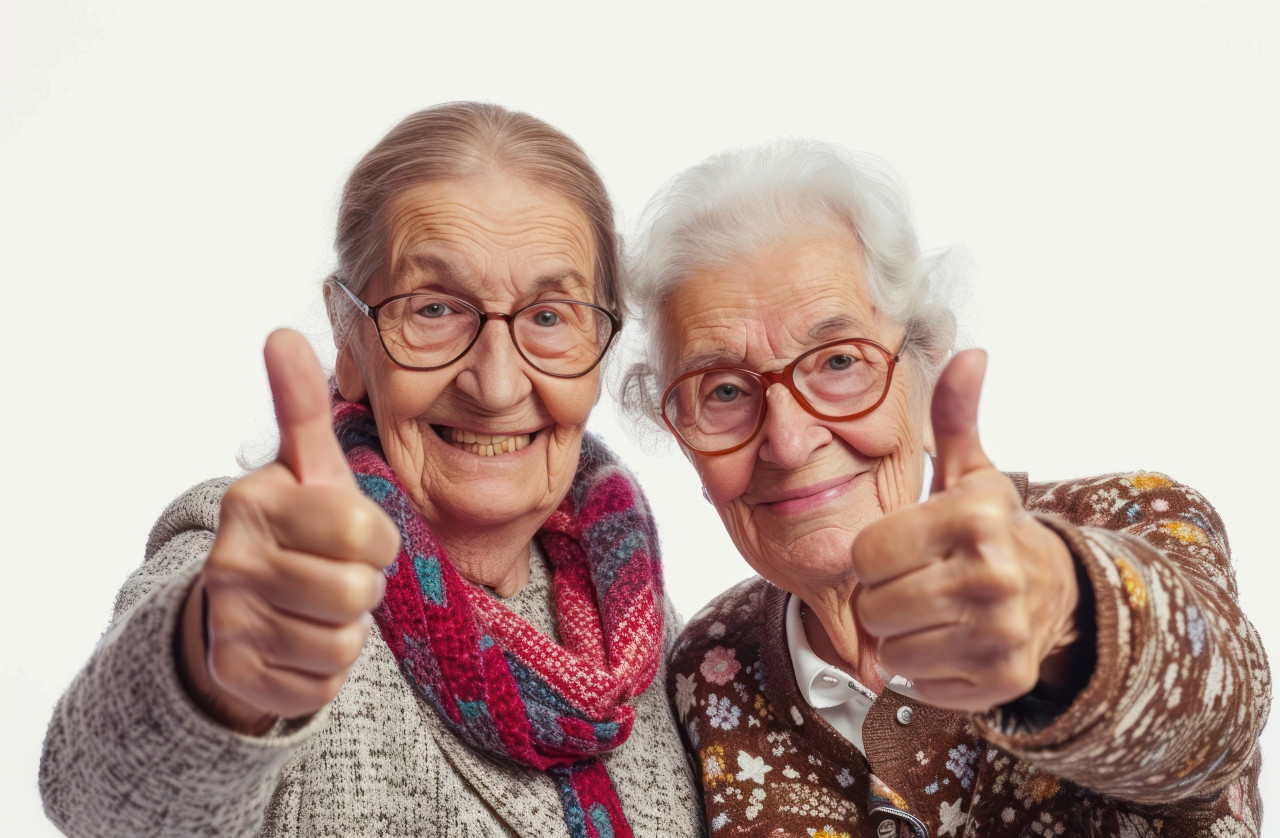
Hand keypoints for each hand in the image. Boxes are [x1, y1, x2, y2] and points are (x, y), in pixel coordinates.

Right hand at [177, 329, 398, 730]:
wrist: (244, 605)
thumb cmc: (300, 527)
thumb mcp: (309, 467)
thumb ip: (302, 406)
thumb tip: (281, 331)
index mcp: (255, 499)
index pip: (364, 531)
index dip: (377, 540)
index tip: (357, 536)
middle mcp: (230, 558)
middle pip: (356, 591)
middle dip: (365, 587)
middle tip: (341, 575)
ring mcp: (227, 619)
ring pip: (342, 643)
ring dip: (347, 630)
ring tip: (321, 607)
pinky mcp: (234, 673)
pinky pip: (320, 687)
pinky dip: (325, 671)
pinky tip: (301, 643)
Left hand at [850, 350, 1079, 711]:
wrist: (1059, 593)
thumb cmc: (993, 529)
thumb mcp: (971, 472)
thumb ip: (954, 416)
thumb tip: (968, 352)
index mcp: (972, 518)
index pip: (866, 554)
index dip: (874, 553)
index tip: (902, 548)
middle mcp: (991, 576)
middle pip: (874, 606)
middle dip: (884, 596)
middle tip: (917, 582)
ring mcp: (1001, 633)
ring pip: (892, 650)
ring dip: (902, 635)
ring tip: (935, 612)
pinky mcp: (1004, 681)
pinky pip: (920, 686)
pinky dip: (927, 671)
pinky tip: (953, 642)